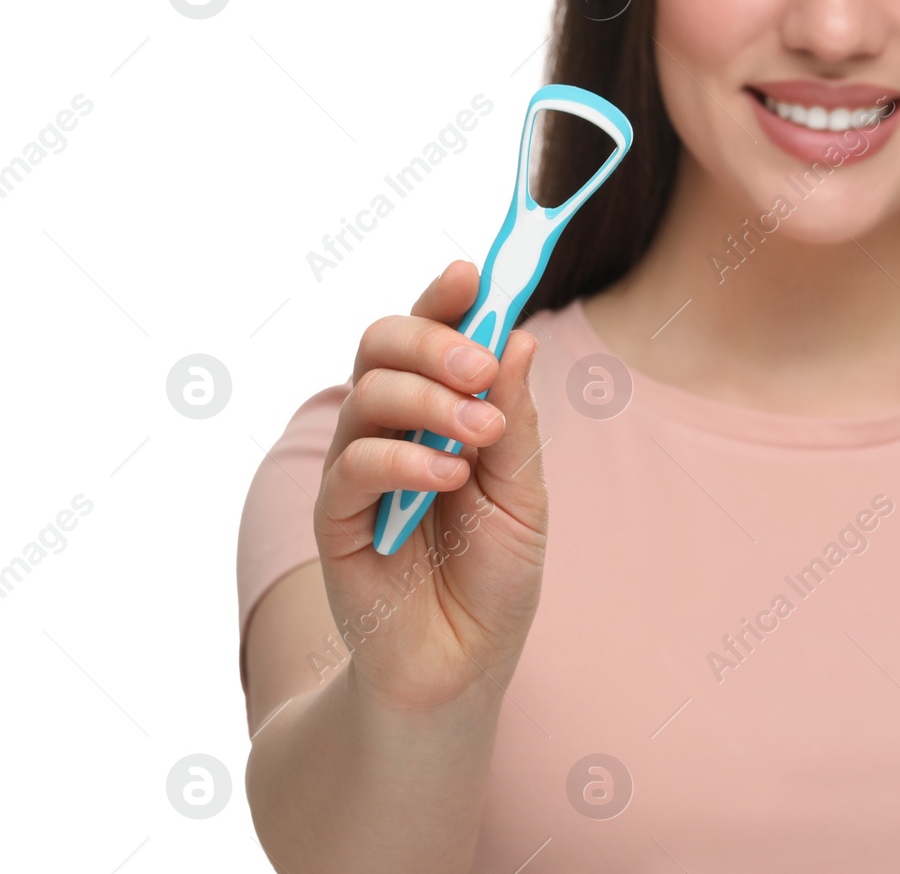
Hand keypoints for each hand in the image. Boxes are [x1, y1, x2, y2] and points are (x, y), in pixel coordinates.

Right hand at [313, 260, 549, 711]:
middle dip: (431, 340)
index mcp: (439, 410)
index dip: (444, 298)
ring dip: (426, 400)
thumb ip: (515, 419)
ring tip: (477, 432)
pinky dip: (402, 460)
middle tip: (479, 365)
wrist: (462, 666)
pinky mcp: (334, 520)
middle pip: (381, 344)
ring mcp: (358, 470)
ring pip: (366, 395)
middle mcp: (392, 428)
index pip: (430, 334)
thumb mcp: (524, 492)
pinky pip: (352, 466)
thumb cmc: (494, 575)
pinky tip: (447, 476)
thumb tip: (520, 338)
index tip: (473, 273)